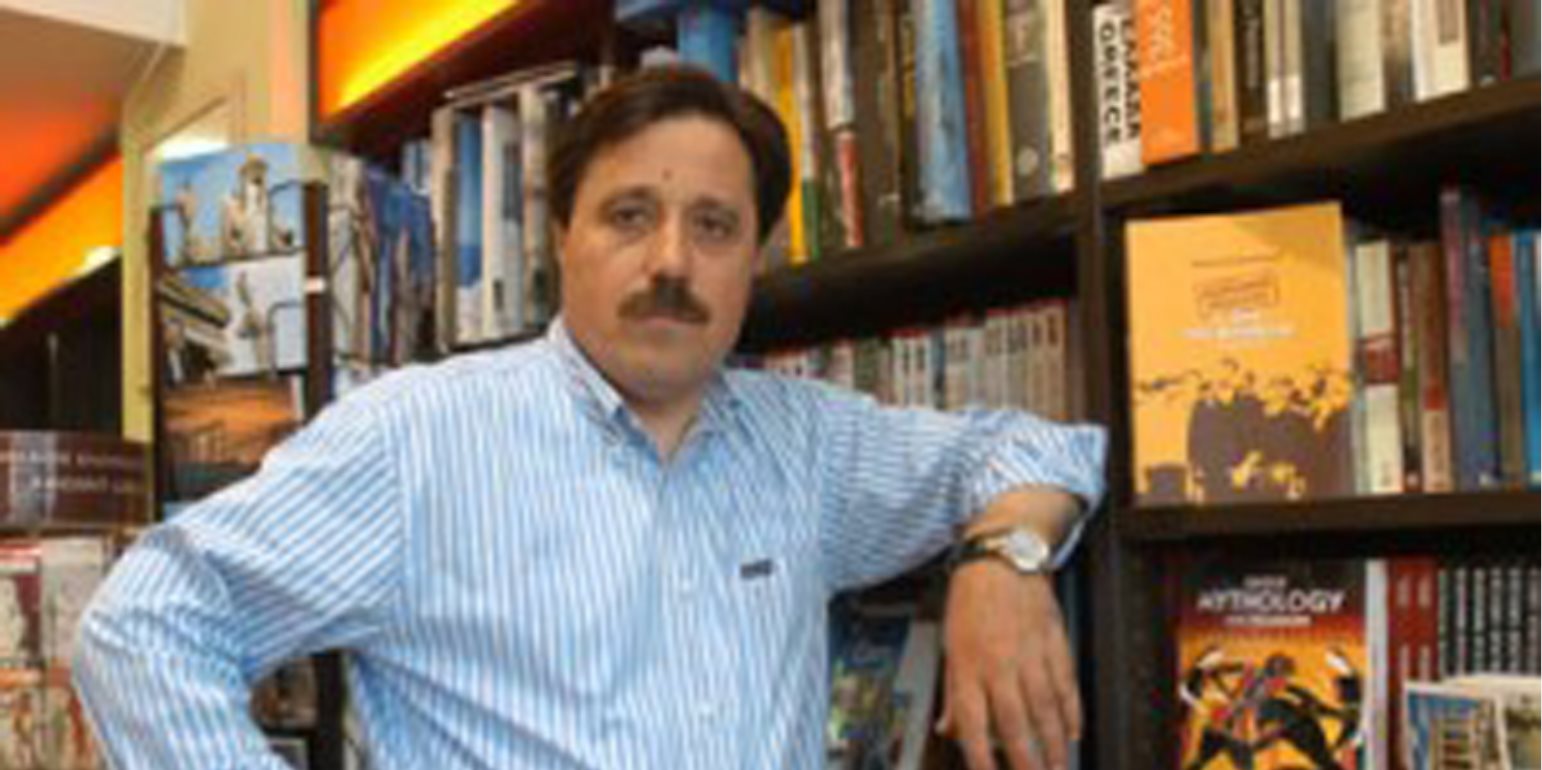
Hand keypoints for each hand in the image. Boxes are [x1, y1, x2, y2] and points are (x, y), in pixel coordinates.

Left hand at [937, 562, 1079, 769]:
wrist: (1001, 558)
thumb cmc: (969, 604)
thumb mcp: (950, 647)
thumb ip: (952, 693)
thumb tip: (948, 730)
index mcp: (968, 669)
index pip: (973, 726)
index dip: (981, 759)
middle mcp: (999, 667)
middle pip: (1015, 726)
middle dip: (1027, 762)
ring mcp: (1030, 656)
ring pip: (1044, 712)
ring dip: (1053, 746)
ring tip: (1058, 769)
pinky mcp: (1053, 645)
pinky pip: (1065, 686)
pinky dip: (1071, 713)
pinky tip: (1074, 734)